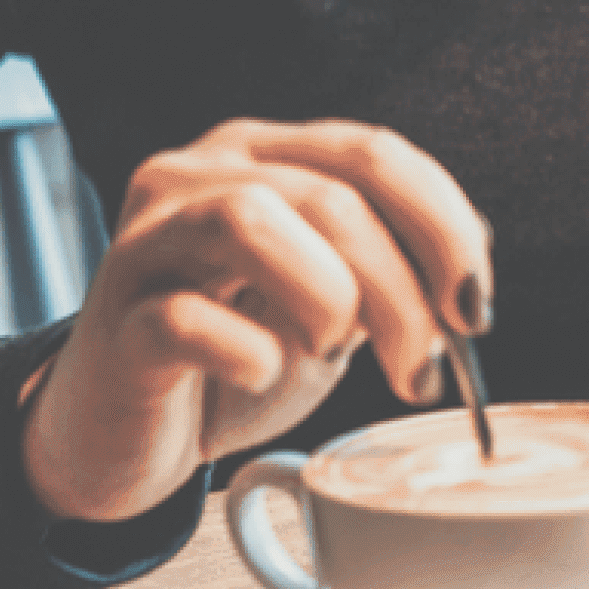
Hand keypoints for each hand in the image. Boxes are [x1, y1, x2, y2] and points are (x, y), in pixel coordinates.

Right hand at [20, 119, 492, 522]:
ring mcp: (145, 242)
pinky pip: (186, 318)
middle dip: (403, 288)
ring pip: (252, 220)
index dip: (445, 227)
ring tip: (331, 351)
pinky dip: (248, 352)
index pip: (374, 153)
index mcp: (259, 155)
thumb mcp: (327, 301)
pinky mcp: (113, 322)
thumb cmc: (230, 357)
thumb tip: (471, 257)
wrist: (118, 435)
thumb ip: (387, 264)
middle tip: (424, 367)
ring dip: (327, 299)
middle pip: (332, 194)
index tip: (475, 309)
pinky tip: (259, 372)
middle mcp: (195, 175)